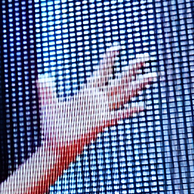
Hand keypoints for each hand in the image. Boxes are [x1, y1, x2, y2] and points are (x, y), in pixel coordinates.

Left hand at [40, 46, 156, 161]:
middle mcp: (97, 101)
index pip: (100, 73)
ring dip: (137, 85)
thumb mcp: (48, 105)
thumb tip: (42, 77)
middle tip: (145, 56)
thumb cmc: (53, 127)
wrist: (55, 146)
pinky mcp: (101, 124)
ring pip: (123, 95)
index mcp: (86, 94)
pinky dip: (129, 111)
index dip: (108, 60)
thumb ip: (46, 91)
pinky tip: (142, 106)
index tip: (117, 47)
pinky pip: (117, 116)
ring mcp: (101, 112)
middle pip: (118, 81)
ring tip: (152, 75)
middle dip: (132, 69)